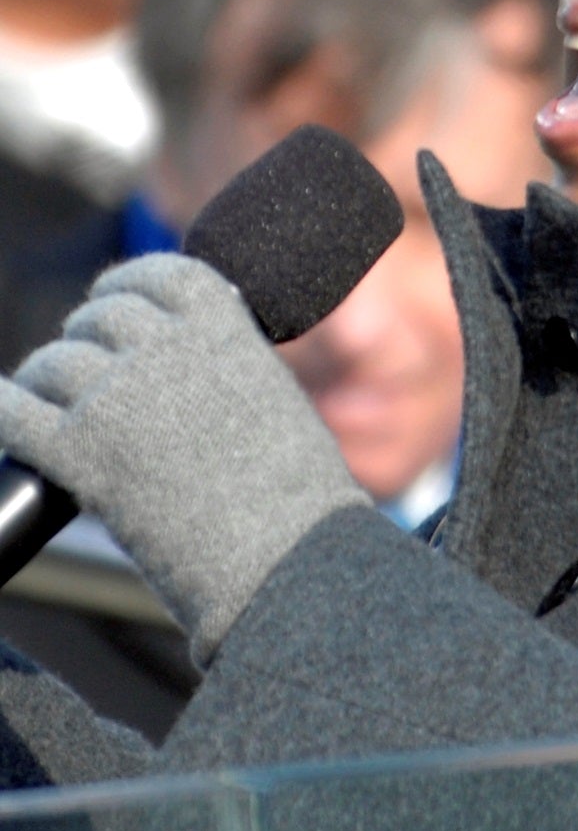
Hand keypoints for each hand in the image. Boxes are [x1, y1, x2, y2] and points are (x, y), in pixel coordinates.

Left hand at [0, 254, 368, 662]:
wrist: (288, 555)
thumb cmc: (295, 496)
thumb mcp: (271, 397)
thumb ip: (222, 366)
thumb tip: (179, 364)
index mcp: (223, 327)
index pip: (156, 275)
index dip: (127, 286)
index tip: (115, 300)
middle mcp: (166, 348)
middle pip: (99, 318)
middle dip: (88, 338)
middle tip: (87, 372)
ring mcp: (119, 397)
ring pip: (53, 363)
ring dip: (46, 379)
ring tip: (47, 405)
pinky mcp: (80, 451)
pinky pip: (14, 412)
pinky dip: (5, 410)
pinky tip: (9, 419)